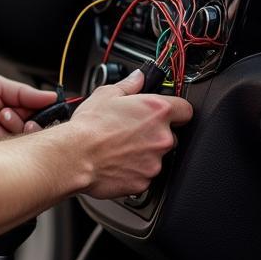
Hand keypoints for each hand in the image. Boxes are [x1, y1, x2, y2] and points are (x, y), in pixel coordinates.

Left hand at [0, 74, 56, 141]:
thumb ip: (25, 92)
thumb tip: (53, 95)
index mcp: (18, 109)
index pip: (45, 114)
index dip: (46, 114)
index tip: (40, 111)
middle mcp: (15, 128)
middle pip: (39, 132)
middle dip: (28, 123)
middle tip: (8, 114)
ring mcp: (6, 144)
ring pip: (27, 144)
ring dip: (12, 129)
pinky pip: (12, 156)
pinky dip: (3, 141)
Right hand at [64, 69, 192, 199]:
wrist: (75, 156)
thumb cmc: (89, 127)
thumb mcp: (107, 94)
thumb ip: (130, 84)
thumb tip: (139, 77)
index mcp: (157, 111)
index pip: (185, 110)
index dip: (176, 110)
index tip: (168, 113)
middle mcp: (161, 137)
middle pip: (172, 134)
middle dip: (156, 133)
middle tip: (133, 131)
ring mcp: (155, 162)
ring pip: (157, 156)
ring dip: (145, 153)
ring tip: (121, 147)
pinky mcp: (145, 181)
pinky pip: (145, 174)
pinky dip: (135, 170)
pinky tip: (118, 162)